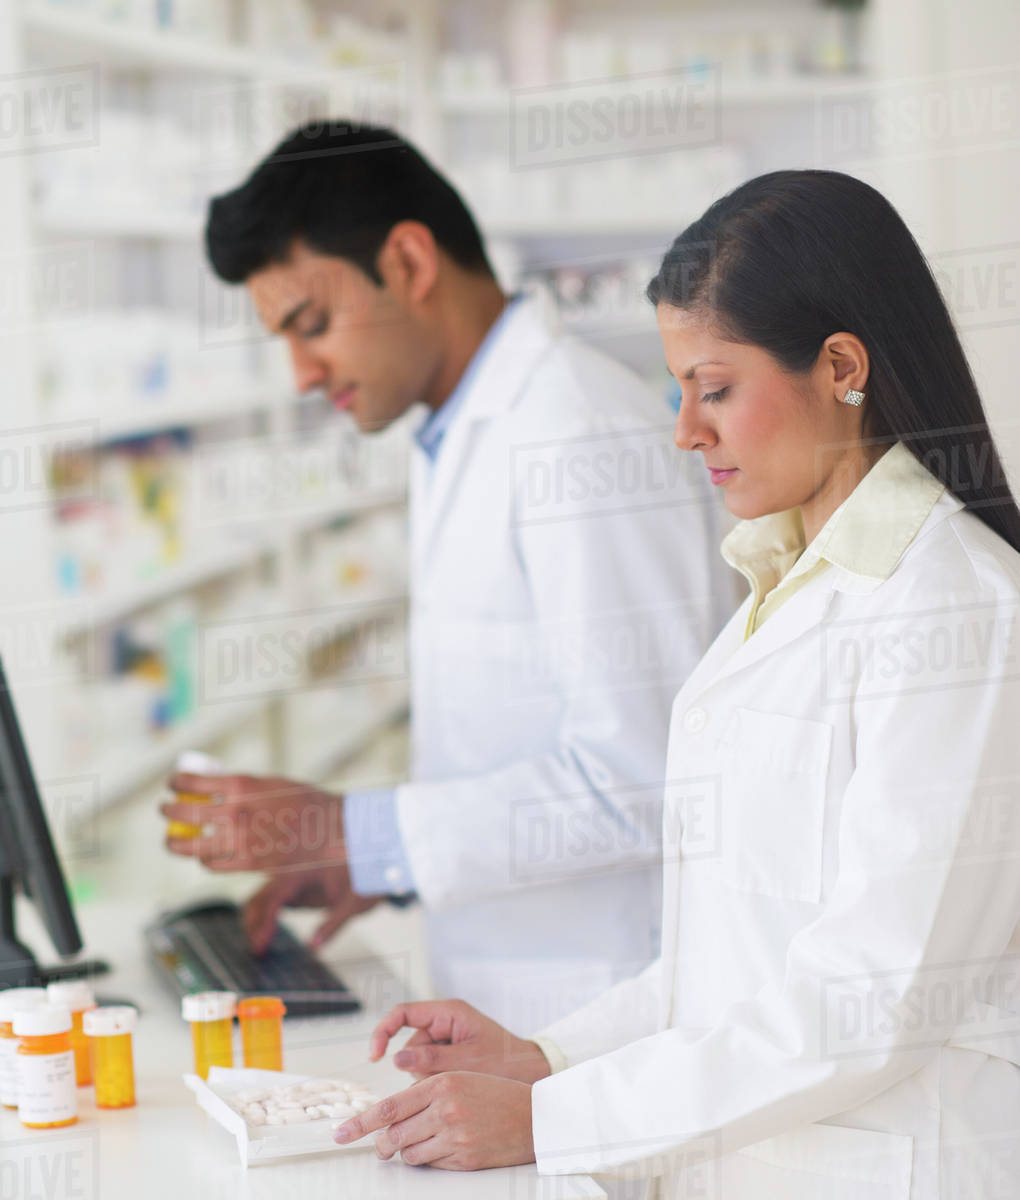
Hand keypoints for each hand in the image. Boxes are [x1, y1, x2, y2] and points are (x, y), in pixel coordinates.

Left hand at [161, 772, 344, 872]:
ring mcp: (242, 840)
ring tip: (172, 840)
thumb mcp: (273, 783)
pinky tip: (204, 855)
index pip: (195, 782)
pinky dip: (204, 860)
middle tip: (166, 810)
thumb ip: (243, 788)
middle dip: (170, 812)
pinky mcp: (249, 863)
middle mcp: (238, 812)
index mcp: (243, 785)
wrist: (334, 831)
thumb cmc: (306, 803)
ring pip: (194, 845)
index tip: (173, 784)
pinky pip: (213, 864)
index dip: (178, 783)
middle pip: (187, 814)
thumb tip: (214, 787)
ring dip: (177, 842)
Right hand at [243, 865, 382, 955]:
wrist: (376, 860)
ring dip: (256, 919)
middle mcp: (294, 870)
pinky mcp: (296, 884)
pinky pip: (273, 897)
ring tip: (259, 945)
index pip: (274, 896)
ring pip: (262, 895)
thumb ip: (333, 924)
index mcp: (305, 869)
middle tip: (258, 950)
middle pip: (261, 896)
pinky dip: (266, 915)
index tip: (261, 944)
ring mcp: (293, 876)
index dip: (264, 922)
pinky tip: (267, 935)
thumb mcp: (354, 903)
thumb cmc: (366, 876)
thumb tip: (314, 947)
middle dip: (254, 923)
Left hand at [334, 1073, 534, 1169]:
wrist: (533, 1115)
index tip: (340, 1132)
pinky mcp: (464, 1159)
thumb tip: (390, 1120)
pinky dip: (430, 1160)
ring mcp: (455, 1135)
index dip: (360, 1123)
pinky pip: (431, 1165)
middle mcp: (445, 1109)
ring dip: (408, 1152)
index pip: (389, 1107)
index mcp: (441, 1083)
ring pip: (409, 1154)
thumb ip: (424, 1096)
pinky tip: (446, 1147)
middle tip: (381, 1147)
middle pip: (393, 1136)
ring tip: (426, 1141)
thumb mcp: (458, 1080)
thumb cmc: (495, 1094)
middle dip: (382, 1145)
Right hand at [369, 999, 550, 1082]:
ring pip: (418, 1060)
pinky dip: (436, 1079)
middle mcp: (445, 1022)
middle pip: (410, 1043)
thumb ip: (431, 1059)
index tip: (376, 1055)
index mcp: (449, 1012)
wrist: (530, 1073)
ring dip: (429, 1076)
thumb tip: (396, 1059)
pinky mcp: (450, 1054)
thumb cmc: (506, 1061)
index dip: (384, 1031)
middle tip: (444, 1079)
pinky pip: (430, 1068)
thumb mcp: (467, 1060)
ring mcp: (447, 1038)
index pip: (403, 1013)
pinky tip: (456, 1084)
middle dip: (419, 1066)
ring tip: (457, 1080)